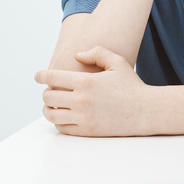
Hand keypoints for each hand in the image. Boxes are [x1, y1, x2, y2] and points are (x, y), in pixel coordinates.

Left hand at [35, 47, 153, 136]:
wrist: (145, 111)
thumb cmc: (131, 86)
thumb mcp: (118, 63)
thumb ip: (97, 53)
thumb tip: (77, 55)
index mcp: (86, 82)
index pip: (53, 78)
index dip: (42, 76)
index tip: (38, 76)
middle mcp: (81, 100)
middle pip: (48, 97)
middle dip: (46, 93)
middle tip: (50, 91)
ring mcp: (83, 117)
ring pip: (51, 115)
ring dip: (48, 109)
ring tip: (51, 106)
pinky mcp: (86, 130)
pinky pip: (62, 128)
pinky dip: (58, 122)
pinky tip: (62, 117)